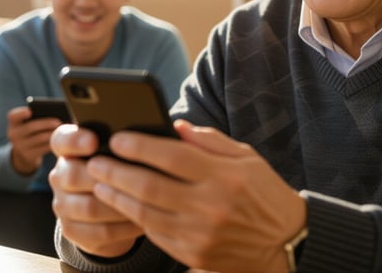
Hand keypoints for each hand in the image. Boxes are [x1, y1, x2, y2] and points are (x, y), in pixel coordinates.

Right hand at [6, 105, 60, 174]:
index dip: (21, 113)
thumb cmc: (30, 130)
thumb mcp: (28, 122)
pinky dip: (53, 142)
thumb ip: (37, 116)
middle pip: (31, 127)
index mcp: (13, 122)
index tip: (30, 111)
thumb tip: (55, 117)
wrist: (24, 150)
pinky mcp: (29, 156)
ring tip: (61, 129)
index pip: (13, 116)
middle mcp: (13, 134)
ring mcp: (20, 146)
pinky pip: (44, 148)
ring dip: (52, 133)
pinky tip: (60, 138)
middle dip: (46, 123)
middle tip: (58, 121)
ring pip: (39, 138)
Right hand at [48, 123, 144, 257]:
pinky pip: (99, 232)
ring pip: (89, 207)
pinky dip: (124, 228)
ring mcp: (63, 205)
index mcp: (67, 150)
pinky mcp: (72, 230)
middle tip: (135, 177)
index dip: (75, 140)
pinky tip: (143, 222)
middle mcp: (59, 176)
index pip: (61, 140)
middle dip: (105, 177)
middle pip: (72, 175)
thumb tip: (156, 133)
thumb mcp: (121, 153)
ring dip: (120, 205)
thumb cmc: (122, 170)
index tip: (94, 141)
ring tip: (146, 202)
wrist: (110, 211)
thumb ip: (127, 143)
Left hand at [85, 120, 305, 272]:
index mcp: (225, 176)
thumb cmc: (263, 192)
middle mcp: (211, 206)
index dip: (139, 146)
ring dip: (117, 196)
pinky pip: (155, 234)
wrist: (286, 242)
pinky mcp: (194, 254)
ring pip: (145, 213)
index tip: (117, 138)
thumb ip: (208, 140)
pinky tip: (123, 204)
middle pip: (150, 186)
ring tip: (100, 182)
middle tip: (95, 161)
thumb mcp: (246, 157)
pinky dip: (135, 218)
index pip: (171, 156)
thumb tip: (173, 125)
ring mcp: (201, 234)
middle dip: (116, 171)